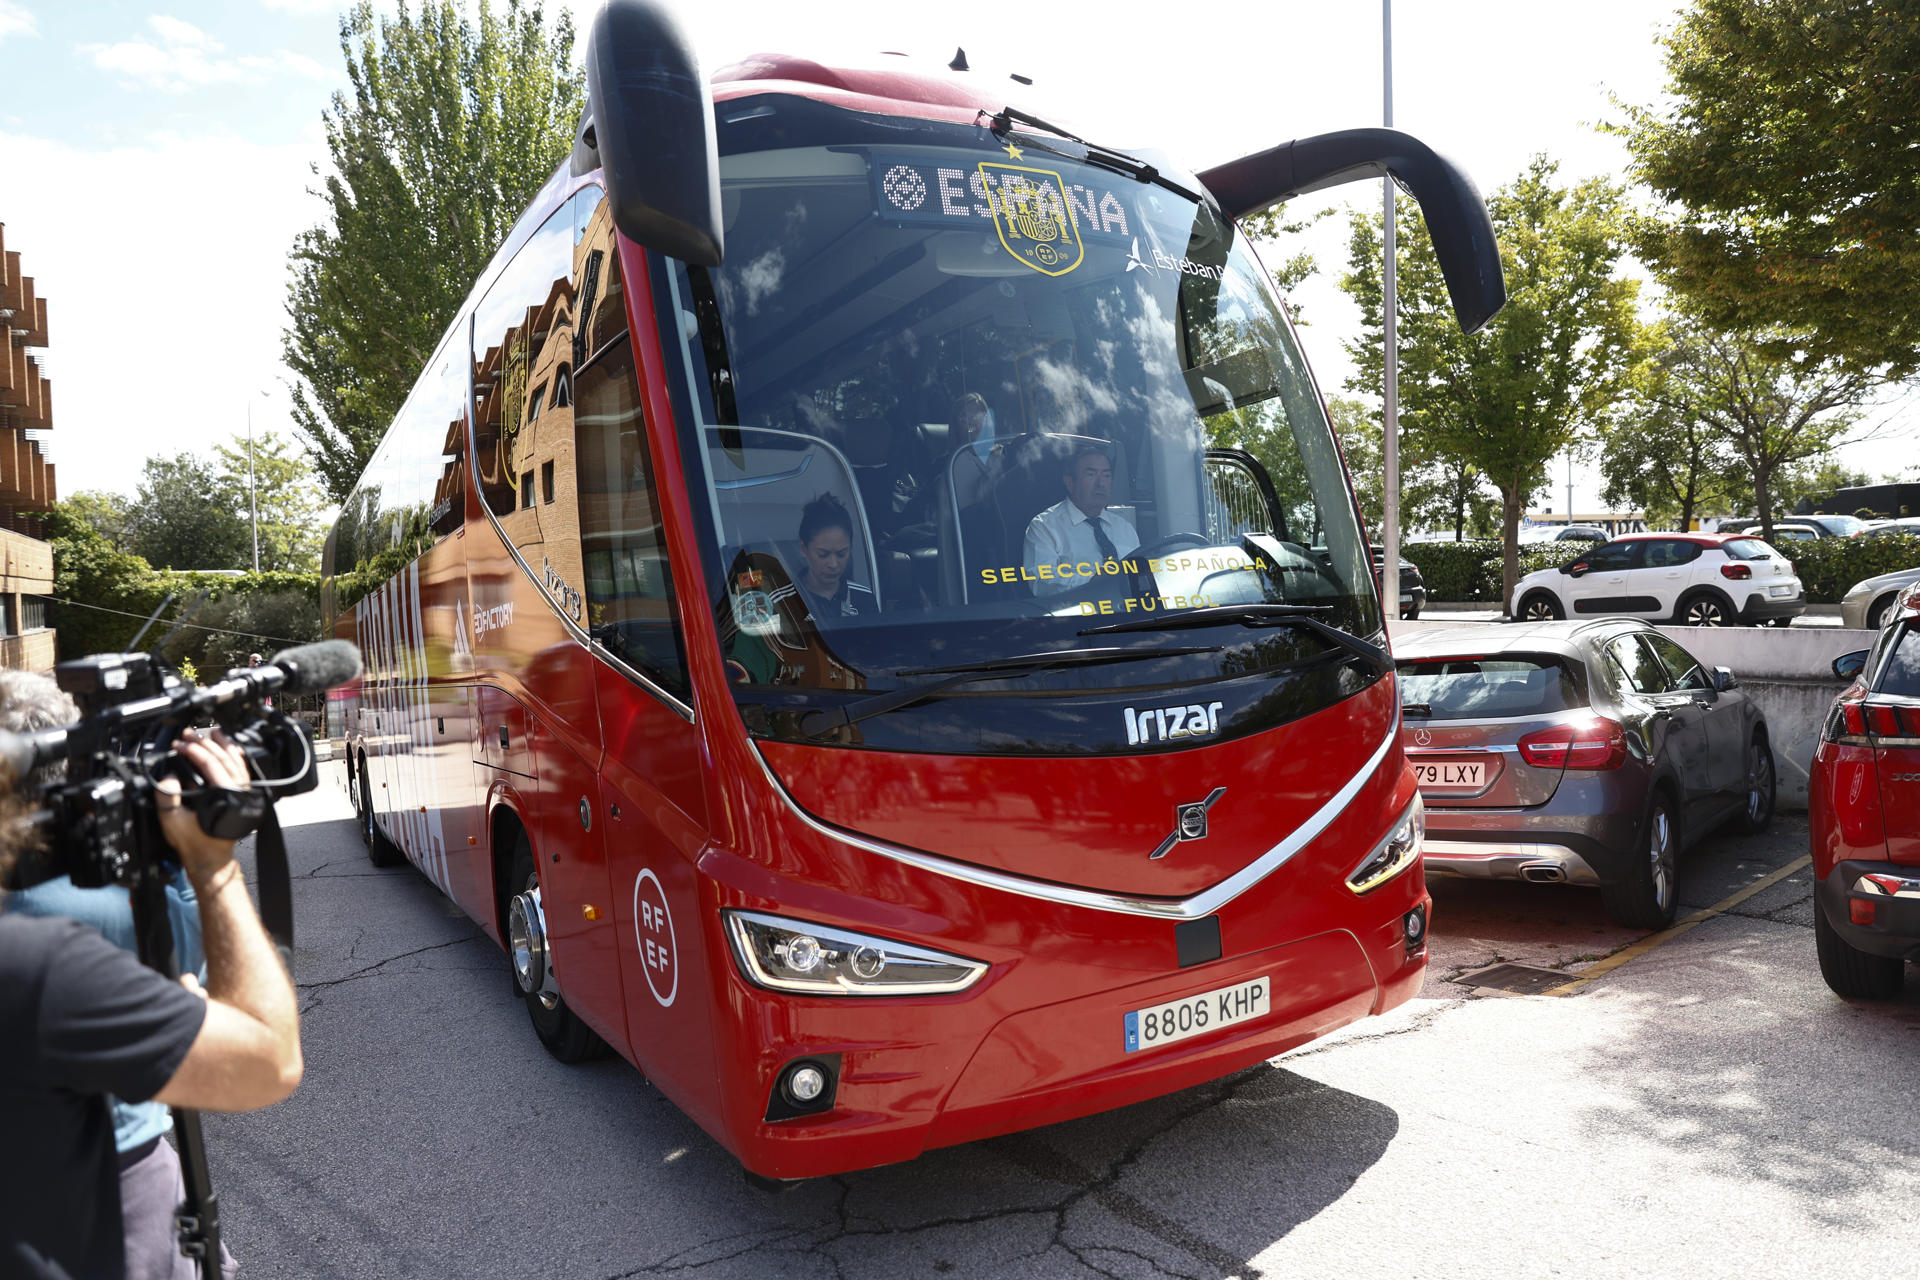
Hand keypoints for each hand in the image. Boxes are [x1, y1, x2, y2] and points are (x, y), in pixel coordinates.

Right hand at [157, 727, 250, 879]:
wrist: (210, 858)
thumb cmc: (194, 843)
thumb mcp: (172, 821)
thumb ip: (167, 797)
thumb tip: (168, 775)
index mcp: (225, 796)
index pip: (211, 765)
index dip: (193, 751)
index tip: (179, 745)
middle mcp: (239, 792)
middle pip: (224, 758)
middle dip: (205, 743)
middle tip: (188, 734)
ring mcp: (244, 793)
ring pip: (236, 761)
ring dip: (222, 744)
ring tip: (209, 731)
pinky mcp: (243, 795)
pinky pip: (242, 769)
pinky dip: (234, 755)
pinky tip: (227, 747)